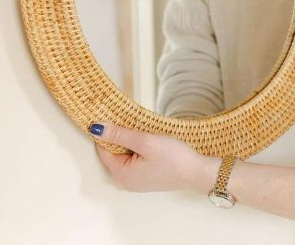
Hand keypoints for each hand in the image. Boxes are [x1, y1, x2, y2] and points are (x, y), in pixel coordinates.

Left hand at [90, 122, 215, 192]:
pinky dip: (137, 146)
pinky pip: (135, 158)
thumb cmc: (174, 159)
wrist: (199, 172)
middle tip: (126, 118)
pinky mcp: (146, 175)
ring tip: (139, 128)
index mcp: (122, 175)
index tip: (107, 114)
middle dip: (117, 135)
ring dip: (129, 139)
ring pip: (124, 153)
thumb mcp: (145, 142)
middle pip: (112, 152)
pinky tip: (147, 138)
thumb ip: (119, 135)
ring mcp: (137, 179)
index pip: (102, 149)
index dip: (104, 131)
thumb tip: (96, 128)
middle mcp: (126, 180)